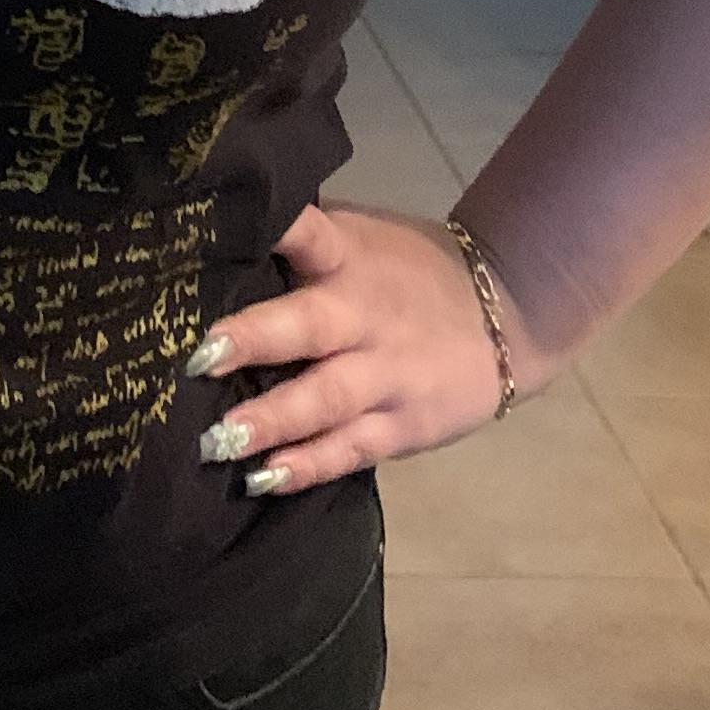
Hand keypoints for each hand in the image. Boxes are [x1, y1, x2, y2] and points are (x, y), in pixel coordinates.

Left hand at [187, 203, 517, 491]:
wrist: (510, 314)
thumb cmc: (409, 271)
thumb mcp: (362, 238)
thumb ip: (304, 239)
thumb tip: (219, 229)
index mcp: (348, 256)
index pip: (308, 233)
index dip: (271, 231)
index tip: (218, 236)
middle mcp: (363, 314)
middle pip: (309, 326)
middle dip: (255, 340)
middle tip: (198, 360)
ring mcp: (385, 374)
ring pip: (325, 399)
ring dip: (272, 420)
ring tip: (218, 441)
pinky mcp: (402, 426)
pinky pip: (350, 449)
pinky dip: (308, 466)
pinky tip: (263, 479)